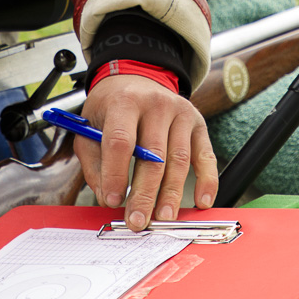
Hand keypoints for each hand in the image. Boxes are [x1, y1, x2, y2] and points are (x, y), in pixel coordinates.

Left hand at [79, 73, 218, 228]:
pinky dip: (207, 181)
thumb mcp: (90, 127)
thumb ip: (94, 162)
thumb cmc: (111, 108)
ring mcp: (181, 113)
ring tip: (163, 218)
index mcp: (125, 102)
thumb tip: (107, 197)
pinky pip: (205, 156)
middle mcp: (156, 105)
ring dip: (171, 194)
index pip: (121, 142)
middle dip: (145, 193)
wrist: (137, 78)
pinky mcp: (198, 124)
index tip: (113, 201)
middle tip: (138, 221)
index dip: (116, 174)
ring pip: (179, 160)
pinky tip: (201, 201)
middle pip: (153, 156)